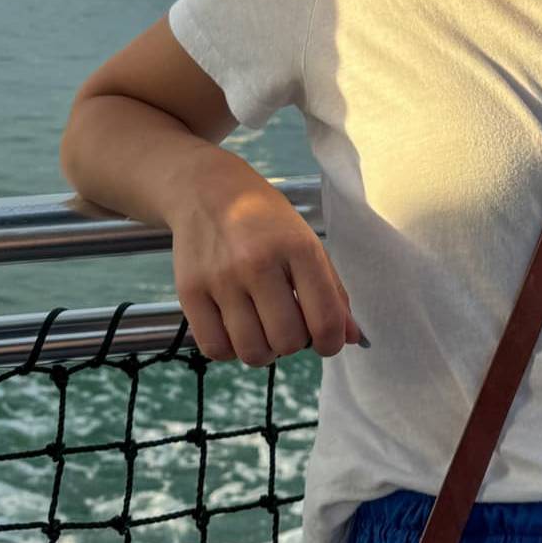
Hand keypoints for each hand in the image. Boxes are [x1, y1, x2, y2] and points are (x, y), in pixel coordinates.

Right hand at [165, 158, 362, 366]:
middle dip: (295, 344)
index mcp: (298, 248)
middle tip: (289, 326)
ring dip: (264, 351)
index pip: (324, 319)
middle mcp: (258, 262)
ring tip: (262, 330)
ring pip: (252, 351)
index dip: (332, 343)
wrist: (208, 191)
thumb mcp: (307, 243)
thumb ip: (332, 291)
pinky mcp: (189, 290)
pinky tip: (235, 329)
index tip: (326, 341)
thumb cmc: (265, 222)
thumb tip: (352, 338)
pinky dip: (230, 350)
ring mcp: (221, 278)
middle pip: (288, 341)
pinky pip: (215, 348)